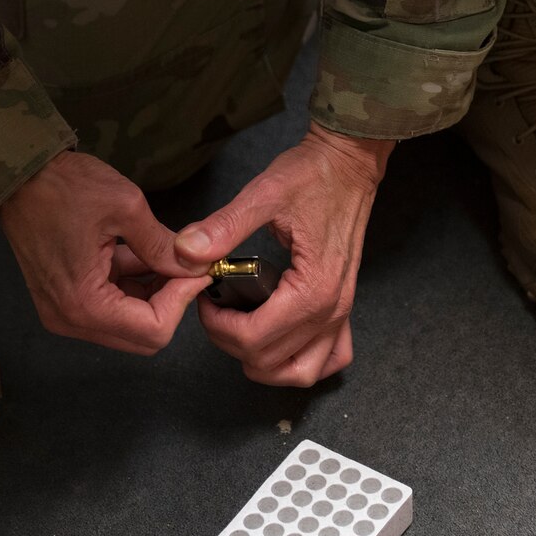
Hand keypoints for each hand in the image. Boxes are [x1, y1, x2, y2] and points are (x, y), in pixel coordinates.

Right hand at [0, 151, 210, 354]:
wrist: (17, 177)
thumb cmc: (61, 187)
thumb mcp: (126, 208)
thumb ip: (164, 246)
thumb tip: (195, 267)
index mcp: (83, 303)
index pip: (153, 330)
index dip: (182, 300)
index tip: (197, 270)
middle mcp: (70, 319)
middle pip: (141, 338)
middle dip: (169, 304)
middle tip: (184, 267)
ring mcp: (64, 313)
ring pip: (128, 326)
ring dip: (151, 297)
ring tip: (162, 256)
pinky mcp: (63, 301)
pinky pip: (109, 310)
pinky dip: (131, 290)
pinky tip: (139, 258)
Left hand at [174, 122, 394, 385]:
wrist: (349, 162)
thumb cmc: (312, 176)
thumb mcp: (262, 194)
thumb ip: (223, 227)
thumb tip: (186, 252)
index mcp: (312, 289)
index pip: (254, 340)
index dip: (217, 327)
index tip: (204, 299)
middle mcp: (331, 309)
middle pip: (270, 362)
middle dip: (231, 343)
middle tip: (216, 310)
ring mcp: (341, 313)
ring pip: (301, 372)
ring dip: (264, 364)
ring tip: (240, 331)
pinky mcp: (342, 308)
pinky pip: (329, 357)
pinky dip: (301, 361)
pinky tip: (279, 342)